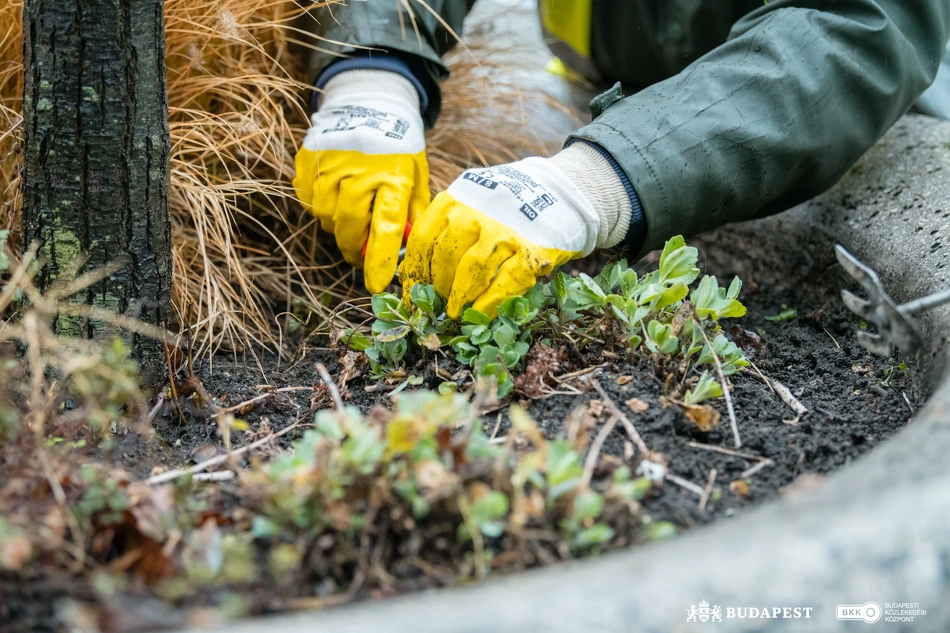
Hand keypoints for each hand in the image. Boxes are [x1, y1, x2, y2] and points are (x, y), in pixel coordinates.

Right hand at [293, 70, 429, 292]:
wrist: (370, 101)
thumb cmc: (399, 145)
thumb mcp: (417, 175)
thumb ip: (415, 212)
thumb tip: (412, 248)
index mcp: (392, 179)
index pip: (385, 229)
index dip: (380, 261)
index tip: (375, 284)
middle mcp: (358, 174)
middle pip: (348, 228)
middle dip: (354, 249)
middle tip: (362, 256)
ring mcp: (329, 167)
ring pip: (325, 218)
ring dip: (338, 227)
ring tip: (352, 217)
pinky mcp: (308, 162)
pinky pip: (309, 200)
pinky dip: (321, 207)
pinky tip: (335, 197)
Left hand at [401, 157, 602, 317]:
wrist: (561, 190)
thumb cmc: (507, 205)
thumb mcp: (472, 201)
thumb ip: (448, 228)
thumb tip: (418, 273)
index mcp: (456, 199)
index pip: (424, 240)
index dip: (415, 273)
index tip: (413, 294)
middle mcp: (477, 213)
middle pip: (444, 258)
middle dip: (437, 288)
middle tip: (437, 305)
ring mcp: (505, 232)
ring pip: (471, 272)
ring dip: (460, 298)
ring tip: (456, 313)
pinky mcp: (531, 251)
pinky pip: (504, 284)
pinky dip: (488, 304)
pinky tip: (480, 314)